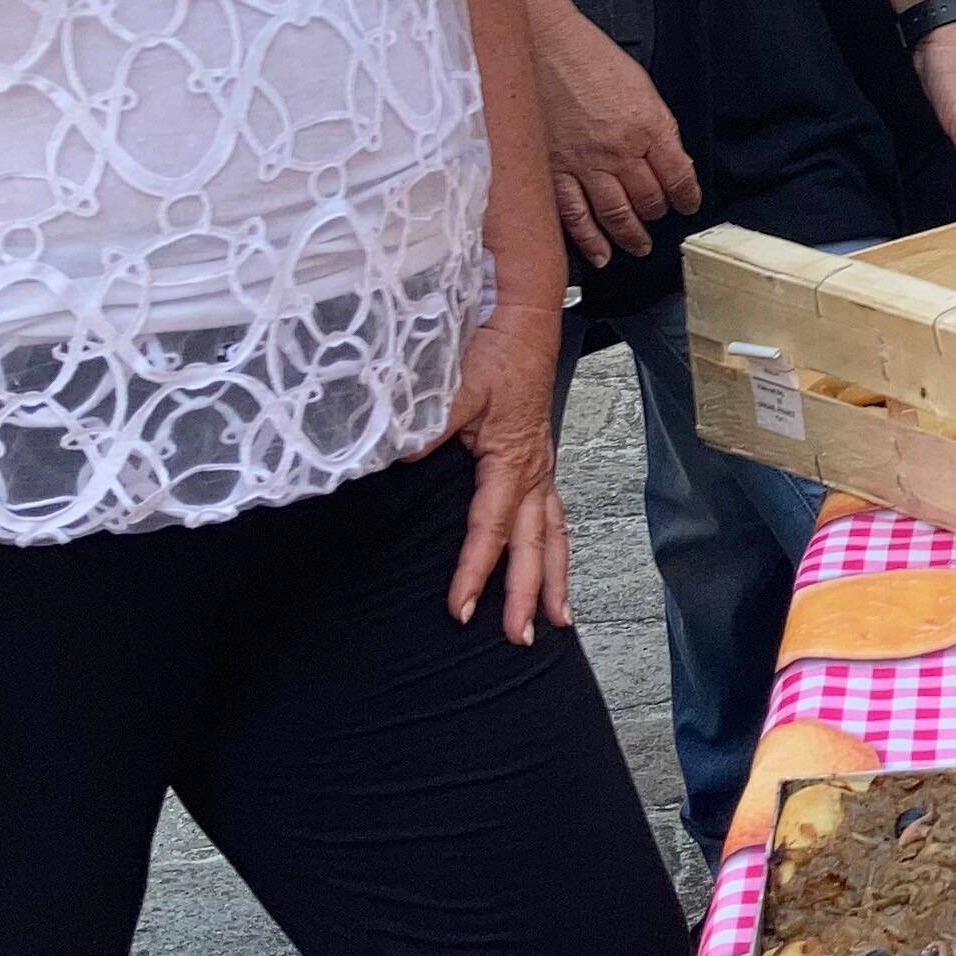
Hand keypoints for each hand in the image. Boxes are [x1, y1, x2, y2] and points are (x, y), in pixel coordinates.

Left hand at [434, 288, 567, 643]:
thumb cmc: (497, 349)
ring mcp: (541, 466)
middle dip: (528, 593)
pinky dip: (555, 547)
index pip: (491, 529)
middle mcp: (534, 470)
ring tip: (557, 620)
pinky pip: (552, 515)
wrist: (527, 319)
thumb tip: (399, 458)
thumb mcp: (455, 386)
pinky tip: (553, 568)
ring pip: (553, 534)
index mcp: (513, 459)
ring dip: (553, 578)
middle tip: (519, 637)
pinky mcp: (539, 459)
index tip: (459, 608)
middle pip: (533, 544)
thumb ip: (427, 425)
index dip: (474, 571)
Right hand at [528, 0, 696, 267]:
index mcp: (649, 125)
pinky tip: (600, 254)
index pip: (678, 176)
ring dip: (631, 235)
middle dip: (657, 213)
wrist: (541, 44)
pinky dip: (590, 240)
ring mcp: (586, 165)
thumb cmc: (589, 57)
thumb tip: (666, 159)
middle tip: (657, 219)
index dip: (687, 196)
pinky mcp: (554, 171)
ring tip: (638, 246)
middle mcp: (621, 151)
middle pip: (649, 199)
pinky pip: (575, 217)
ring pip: (616, 215)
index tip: (688, 204)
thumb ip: (655, 126)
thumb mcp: (640, 86)